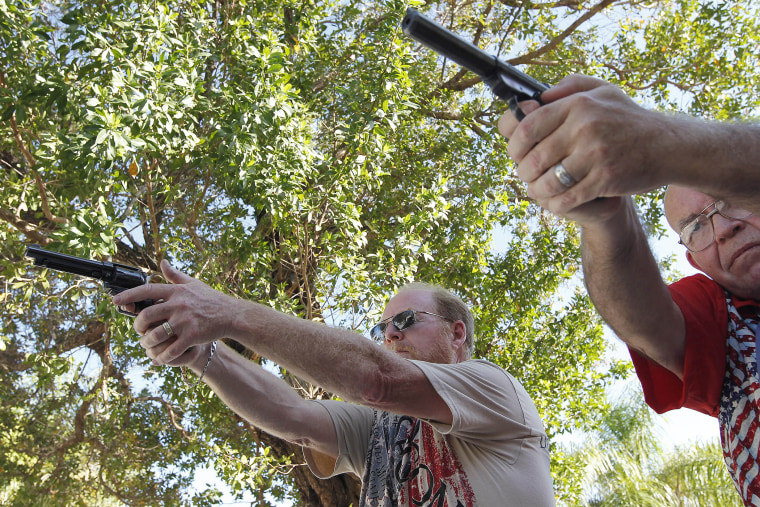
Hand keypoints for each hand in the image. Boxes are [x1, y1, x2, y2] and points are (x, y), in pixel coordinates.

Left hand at [112, 260, 240, 365]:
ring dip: (147, 343)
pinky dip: (163, 356)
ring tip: (147, 345)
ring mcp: (185, 321)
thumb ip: (175, 275)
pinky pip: (171, 350)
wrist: (232, 315)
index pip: (147, 290)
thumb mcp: (193, 284)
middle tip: (138, 330)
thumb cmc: (211, 299)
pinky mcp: (192, 336)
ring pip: (155, 335)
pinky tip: (160, 359)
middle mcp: (178, 305)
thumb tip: (162, 262)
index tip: (115, 301)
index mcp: (176, 291)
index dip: (128, 296)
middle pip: (146, 315)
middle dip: (137, 325)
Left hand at [499, 75, 671, 215]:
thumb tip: (534, 98)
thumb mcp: (602, 91)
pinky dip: (555, 203)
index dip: (513, 145)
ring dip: (537, 190)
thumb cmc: (628, 119)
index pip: (526, 126)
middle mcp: (585, 127)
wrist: (668, 145)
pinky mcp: (605, 178)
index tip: (516, 153)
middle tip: (525, 174)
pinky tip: (555, 201)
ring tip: (538, 189)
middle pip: (533, 157)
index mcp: (577, 104)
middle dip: (523, 171)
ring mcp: (596, 154)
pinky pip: (567, 198)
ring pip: (547, 181)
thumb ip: (568, 87)